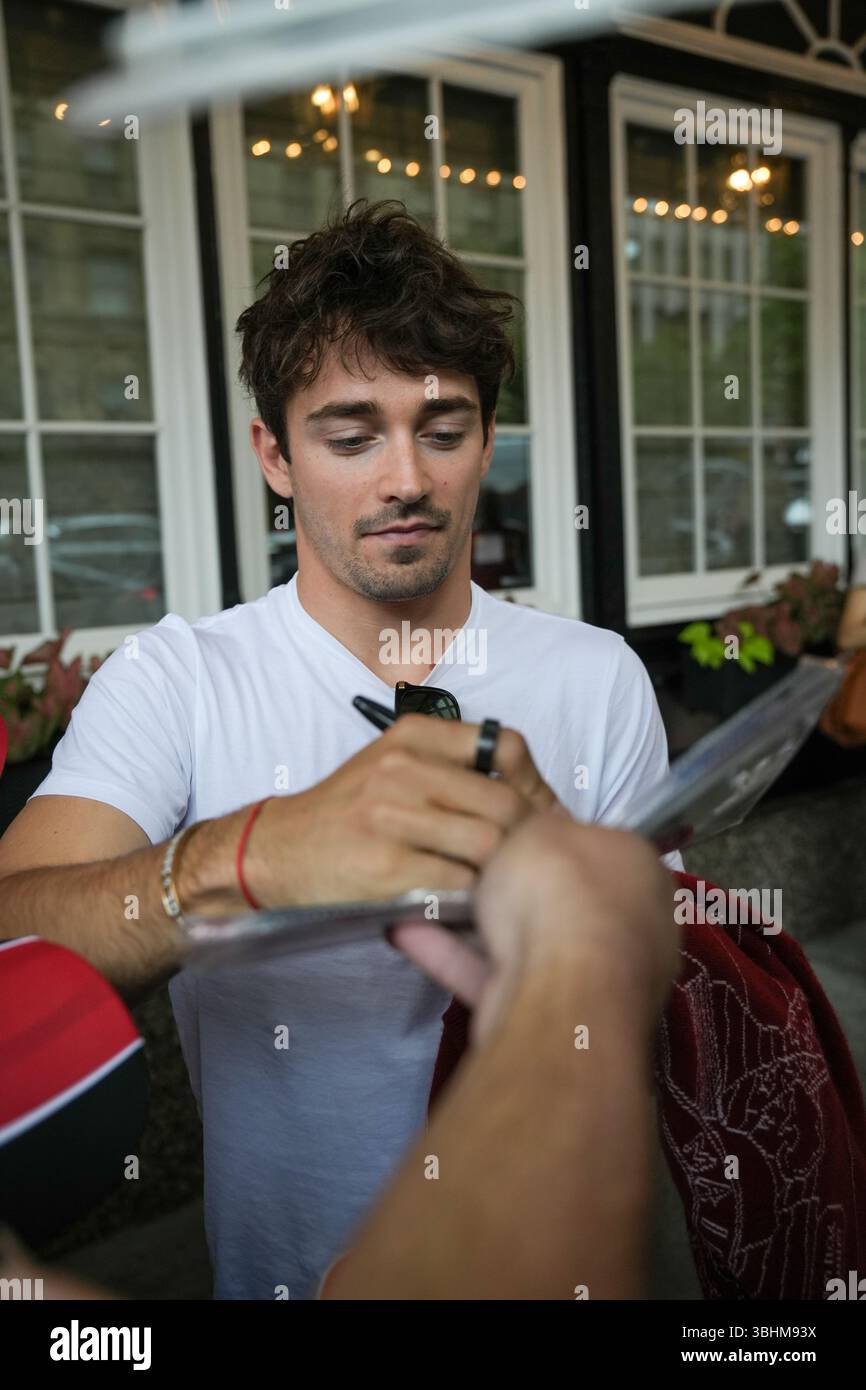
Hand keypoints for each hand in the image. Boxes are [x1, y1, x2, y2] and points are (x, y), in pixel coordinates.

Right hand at [245, 715, 558, 906]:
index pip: (505, 747)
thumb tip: (531, 789)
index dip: (534, 784)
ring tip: (504, 882)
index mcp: (412, 736)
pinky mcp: (387, 865)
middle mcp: (403, 768)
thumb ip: (452, 763)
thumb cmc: (348, 809)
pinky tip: (471, 900)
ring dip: (503, 870)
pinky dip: (474, 895)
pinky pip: (459, 882)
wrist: (279, 850)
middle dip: (529, 836)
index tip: (544, 812)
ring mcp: (393, 817)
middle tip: (536, 859)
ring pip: (488, 844)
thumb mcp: (393, 762)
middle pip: (504, 802)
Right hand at [392, 813, 678, 1046]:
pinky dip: (455, 956)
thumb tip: (542, 829)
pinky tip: (406, 931)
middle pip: (563, 899)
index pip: (599, 845)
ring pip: (527, 942)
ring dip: (474, 924)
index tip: (508, 830)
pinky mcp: (551, 1017)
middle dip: (513, 888)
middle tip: (462, 865)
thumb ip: (538, 825)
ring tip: (422, 895)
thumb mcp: (540, 827)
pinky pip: (498, 976)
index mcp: (642, 872)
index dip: (553, 837)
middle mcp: (630, 926)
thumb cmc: (561, 887)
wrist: (559, 985)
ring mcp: (595, 979)